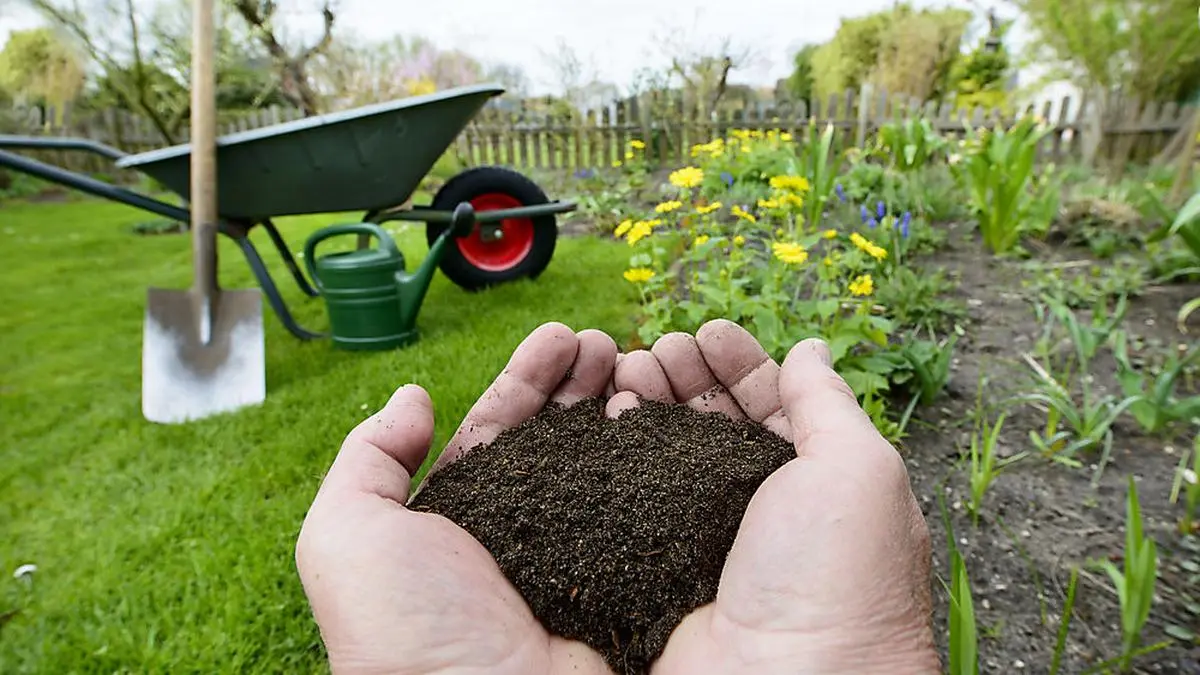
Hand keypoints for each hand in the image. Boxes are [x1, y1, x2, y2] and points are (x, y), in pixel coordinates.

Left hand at [295, 322, 620, 674]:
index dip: (527, 379)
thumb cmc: (403, 631)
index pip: (498, 429)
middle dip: (579, 381)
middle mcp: (522, 531)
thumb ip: (367, 460)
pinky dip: (652, 458)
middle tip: (603, 340)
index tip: (559, 337)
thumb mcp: (346, 535)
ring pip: (604, 462)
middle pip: (558, 436)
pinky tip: (655, 416)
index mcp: (461, 518)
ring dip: (618, 404)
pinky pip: (644, 507)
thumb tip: (412, 397)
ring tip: (632, 359)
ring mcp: (577, 554)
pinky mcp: (625, 579)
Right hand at [611, 320, 937, 674]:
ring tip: (626, 373)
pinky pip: (631, 499)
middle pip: (714, 423)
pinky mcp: (658, 568)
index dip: (740, 362)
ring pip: (667, 455)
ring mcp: (706, 540)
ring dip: (647, 404)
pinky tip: (607, 422)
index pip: (774, 404)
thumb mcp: (858, 470)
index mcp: (817, 483)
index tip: (706, 331)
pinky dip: (617, 455)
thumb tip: (812, 347)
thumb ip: (828, 402)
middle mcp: (761, 511)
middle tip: (656, 349)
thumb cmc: (839, 578)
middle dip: (685, 376)